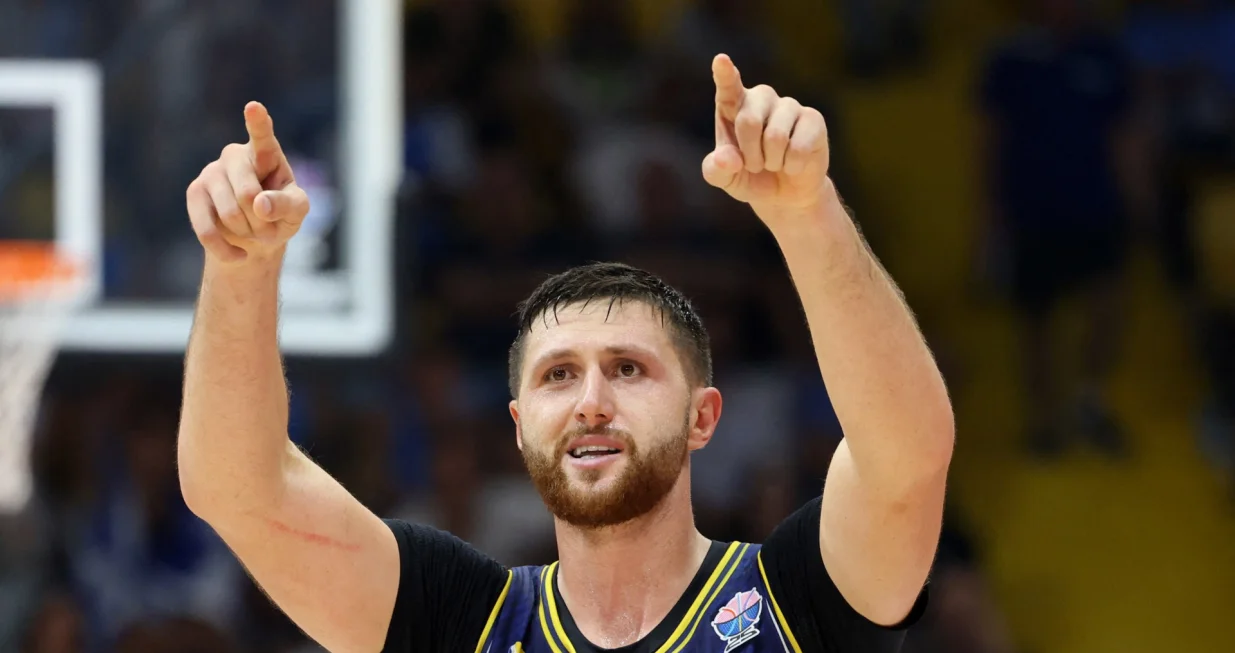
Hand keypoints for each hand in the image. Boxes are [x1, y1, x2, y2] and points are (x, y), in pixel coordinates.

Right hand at [186, 102, 308, 263]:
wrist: (253, 238)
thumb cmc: (279, 215)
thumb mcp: (296, 212)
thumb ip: (287, 205)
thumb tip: (259, 204)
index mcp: (265, 153)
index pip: (263, 136)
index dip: (258, 123)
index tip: (254, 107)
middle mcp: (235, 156)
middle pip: (247, 193)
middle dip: (263, 221)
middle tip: (271, 228)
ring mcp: (211, 173)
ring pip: (228, 214)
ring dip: (248, 234)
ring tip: (255, 233)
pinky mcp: (194, 194)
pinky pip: (207, 229)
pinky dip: (227, 249)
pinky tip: (239, 255)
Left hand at [702, 54, 830, 221]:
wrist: (785, 192)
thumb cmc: (750, 177)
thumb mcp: (726, 178)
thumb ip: (717, 170)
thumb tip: (726, 158)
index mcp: (733, 105)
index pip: (728, 86)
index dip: (724, 73)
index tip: (721, 60)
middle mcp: (761, 98)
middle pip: (749, 121)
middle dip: (750, 154)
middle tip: (754, 165)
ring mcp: (789, 105)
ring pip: (775, 137)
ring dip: (771, 162)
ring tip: (774, 163)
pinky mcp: (813, 119)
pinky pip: (798, 147)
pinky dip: (792, 166)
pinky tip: (793, 164)